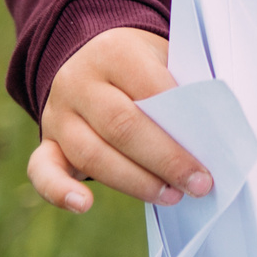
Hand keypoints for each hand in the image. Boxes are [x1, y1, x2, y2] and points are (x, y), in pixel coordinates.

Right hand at [28, 27, 210, 213]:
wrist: (95, 56)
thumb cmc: (147, 64)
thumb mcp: (167, 57)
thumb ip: (184, 88)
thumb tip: (214, 133)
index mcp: (115, 52)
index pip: (152, 89)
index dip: (182, 123)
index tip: (213, 150)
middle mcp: (78, 81)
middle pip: (122, 126)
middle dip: (165, 160)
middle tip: (199, 184)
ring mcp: (58, 113)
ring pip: (91, 154)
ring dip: (134, 182)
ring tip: (171, 196)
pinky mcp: (47, 141)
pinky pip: (43, 170)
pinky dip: (59, 191)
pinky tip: (84, 205)